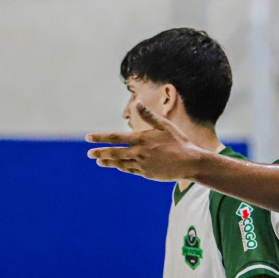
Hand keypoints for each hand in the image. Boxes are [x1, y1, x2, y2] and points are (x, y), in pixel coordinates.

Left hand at [86, 103, 205, 180]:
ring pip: (120, 163)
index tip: (88, 138)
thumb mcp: (165, 126)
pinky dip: (122, 167)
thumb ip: (149, 116)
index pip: (115, 138)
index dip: (100, 138)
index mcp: (141, 139)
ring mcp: (141, 165)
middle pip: (114, 153)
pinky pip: (130, 170)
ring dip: (108, 162)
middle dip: (100, 153)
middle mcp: (138, 152)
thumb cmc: (179, 142)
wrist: (189, 162)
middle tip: (89, 153)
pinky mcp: (146, 174)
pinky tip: (117, 166)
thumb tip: (138, 103)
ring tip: (99, 161)